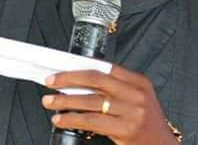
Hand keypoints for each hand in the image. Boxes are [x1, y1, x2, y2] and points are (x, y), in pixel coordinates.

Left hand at [42, 65, 179, 144]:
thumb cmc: (148, 125)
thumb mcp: (137, 100)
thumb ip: (116, 89)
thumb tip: (80, 83)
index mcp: (139, 82)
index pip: (104, 68)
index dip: (80, 68)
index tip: (62, 69)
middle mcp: (136, 94)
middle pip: (95, 80)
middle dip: (69, 79)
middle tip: (50, 81)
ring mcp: (132, 112)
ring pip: (90, 101)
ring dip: (65, 101)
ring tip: (49, 101)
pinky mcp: (126, 129)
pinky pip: (92, 121)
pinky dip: (73, 119)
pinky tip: (61, 119)